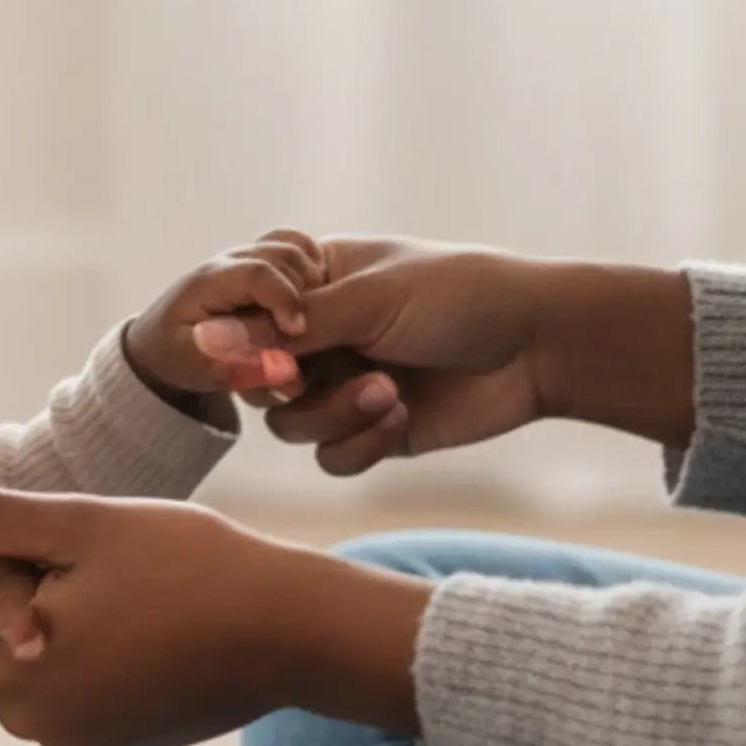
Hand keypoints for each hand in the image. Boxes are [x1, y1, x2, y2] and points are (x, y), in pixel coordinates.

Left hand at [0, 483, 347, 745]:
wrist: (294, 631)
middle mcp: (37, 730)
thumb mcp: (79, 525)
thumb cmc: (189, 564)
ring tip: (120, 586)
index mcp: (13, 678)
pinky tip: (139, 622)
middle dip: (16, 598)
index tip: (37, 543)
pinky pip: (75, 694)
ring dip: (52, 626)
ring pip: (32, 668)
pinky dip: (90, 659)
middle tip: (89, 559)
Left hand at [122, 227, 328, 405]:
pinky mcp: (258, 260)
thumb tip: (291, 374)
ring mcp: (245, 255)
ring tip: (310, 316)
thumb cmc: (178, 357)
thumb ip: (243, 371)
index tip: (298, 330)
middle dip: (307, 290)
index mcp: (210, 281)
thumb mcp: (201, 370)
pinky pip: (295, 247)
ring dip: (313, 279)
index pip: (258, 273)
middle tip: (308, 327)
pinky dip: (312, 265)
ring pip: (293, 248)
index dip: (286, 299)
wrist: (161, 342)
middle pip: (284, 255)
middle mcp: (229, 259)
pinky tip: (313, 296)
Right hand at [259, 237, 552, 475]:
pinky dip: (359, 442)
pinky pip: (331, 456)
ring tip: (385, 391)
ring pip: (291, 425)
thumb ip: (287, 328)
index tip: (270, 355)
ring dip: (332, 414)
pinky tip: (400, 414)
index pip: (245, 321)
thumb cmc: (457, 296)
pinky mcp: (374, 431)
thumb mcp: (366, 301)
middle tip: (305, 379)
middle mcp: (321, 338)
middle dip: (285, 386)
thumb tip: (207, 338)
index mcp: (312, 289)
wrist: (538, 344)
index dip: (246, 346)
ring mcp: (345, 385)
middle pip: (258, 380)